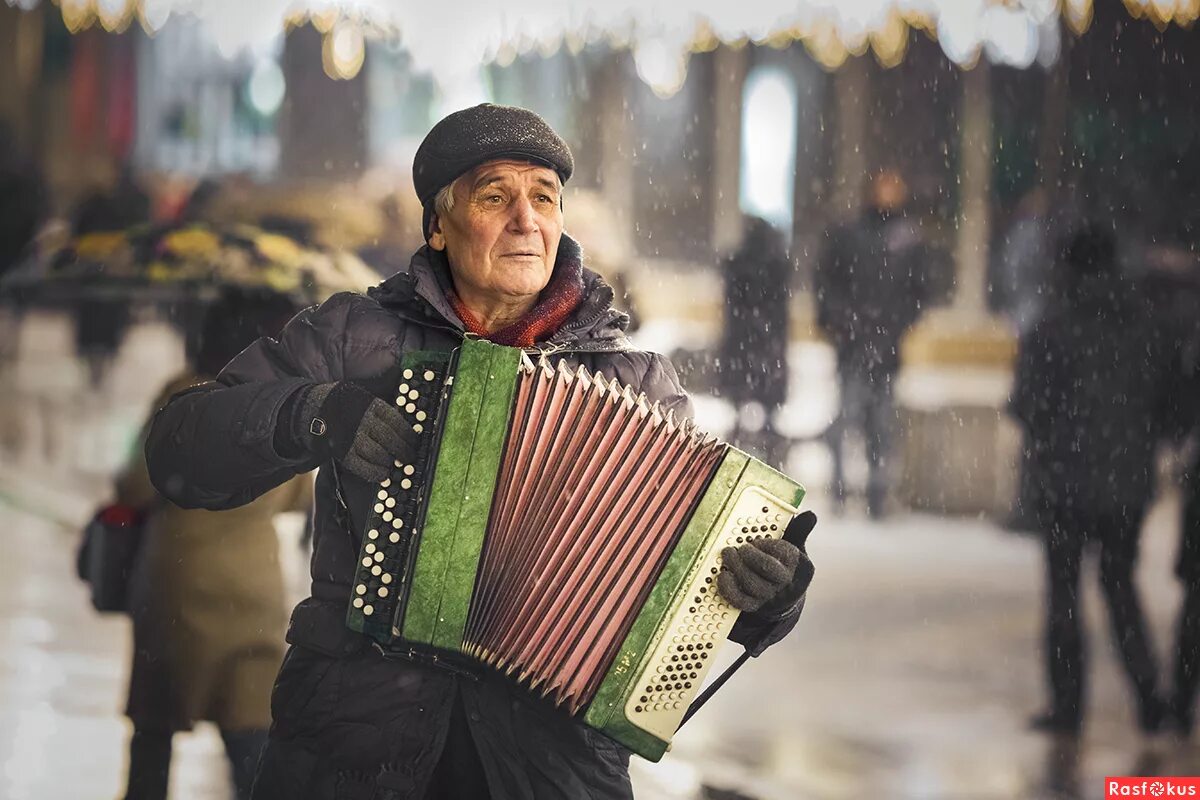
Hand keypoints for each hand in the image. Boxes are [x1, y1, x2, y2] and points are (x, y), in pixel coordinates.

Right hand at [281, 381, 416, 482]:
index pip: (397, 421)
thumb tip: (402, 394)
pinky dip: (375, 472)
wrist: (311, 412)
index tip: (415, 442)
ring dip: (390, 461)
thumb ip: (382, 395)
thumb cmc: (344, 403)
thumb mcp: (363, 392)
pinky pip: (362, 467)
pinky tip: (382, 473)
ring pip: (378, 454)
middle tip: (409, 458)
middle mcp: (362, 420)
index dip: (409, 435)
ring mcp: (351, 437)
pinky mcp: (341, 452)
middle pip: (390, 439)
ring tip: (395, 463)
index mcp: (370, 404)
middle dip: (404, 451)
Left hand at [717, 511, 815, 612]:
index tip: (758, 539)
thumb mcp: (793, 545)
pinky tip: (723, 575)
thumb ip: (799, 530)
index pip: (786, 553)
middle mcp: (784, 581)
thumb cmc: (784, 563)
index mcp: (796, 564)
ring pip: (753, 584)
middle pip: (769, 569)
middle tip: (740, 547)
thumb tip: (810, 516)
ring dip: (737, 568)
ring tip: (728, 554)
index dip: (769, 545)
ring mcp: (769, 595)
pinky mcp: (754, 606)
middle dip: (751, 555)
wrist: (782, 594)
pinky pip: (740, 601)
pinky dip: (729, 588)